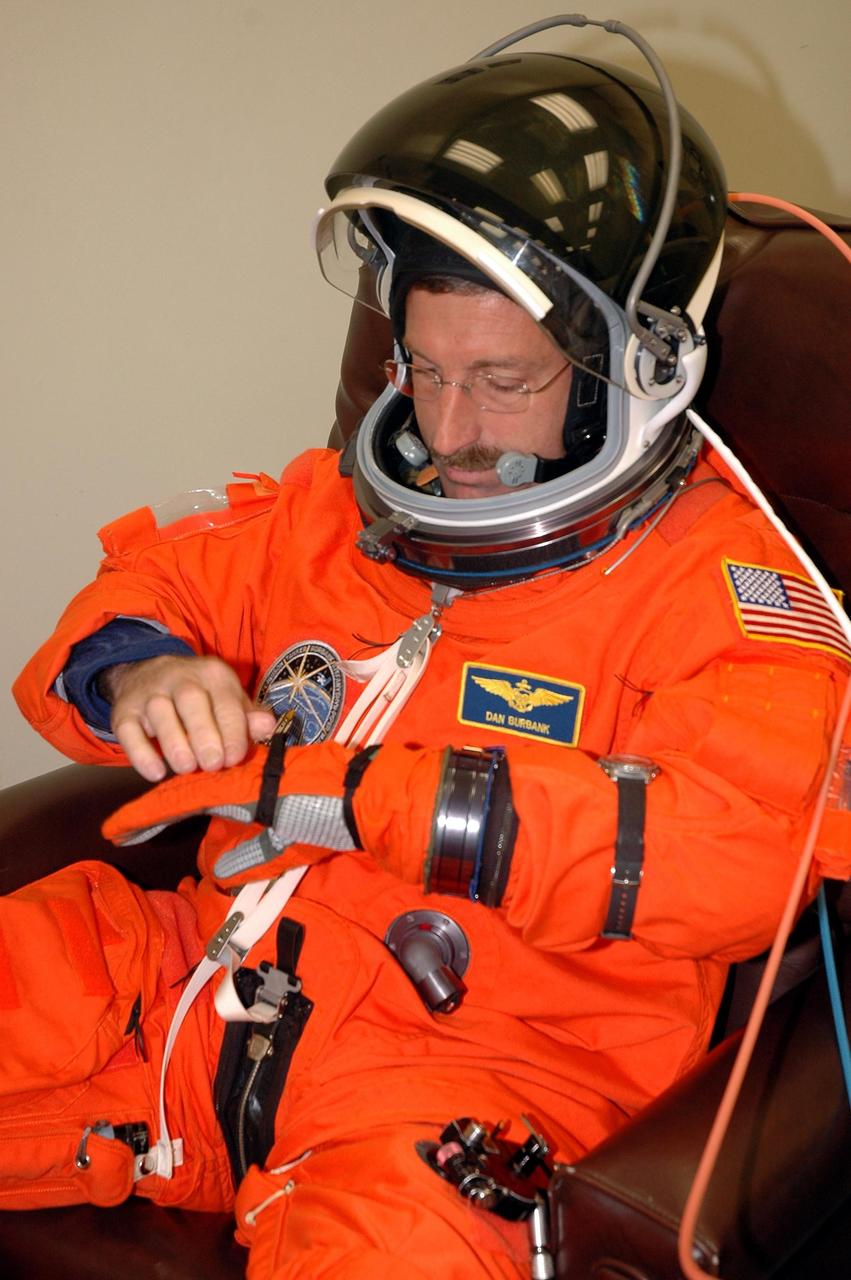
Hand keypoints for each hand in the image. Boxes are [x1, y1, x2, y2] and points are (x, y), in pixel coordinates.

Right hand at [103, 655, 276, 781]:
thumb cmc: (201, 696)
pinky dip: (140, 753)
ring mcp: (149, 693)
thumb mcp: (228, 699)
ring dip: (174, 743)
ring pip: (159, 711)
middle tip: (212, 765)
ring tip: (186, 768)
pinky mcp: (124, 711)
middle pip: (191, 700)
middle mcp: (180, 677)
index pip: (226, 701)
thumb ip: (248, 716)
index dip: (232, 731)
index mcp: (213, 674)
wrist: (148, 674)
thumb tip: (268, 726)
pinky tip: (155, 773)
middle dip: (204, 734)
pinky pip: (128, 730)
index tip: (233, 759)